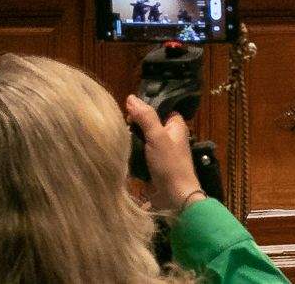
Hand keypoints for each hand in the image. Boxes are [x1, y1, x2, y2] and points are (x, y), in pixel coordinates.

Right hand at [122, 95, 202, 214]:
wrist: (174, 197)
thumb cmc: (169, 164)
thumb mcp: (157, 137)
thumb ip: (145, 117)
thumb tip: (130, 97)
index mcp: (175, 124)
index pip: (157, 108)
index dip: (143, 108)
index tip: (128, 113)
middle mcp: (170, 135)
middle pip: (148, 123)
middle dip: (135, 126)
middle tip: (123, 129)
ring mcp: (162, 150)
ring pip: (142, 137)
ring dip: (132, 140)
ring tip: (119, 140)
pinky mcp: (154, 163)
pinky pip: (140, 151)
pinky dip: (133, 151)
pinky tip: (122, 152)